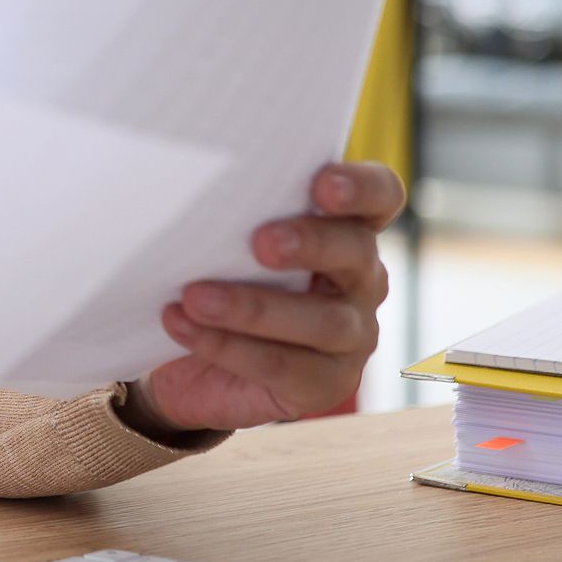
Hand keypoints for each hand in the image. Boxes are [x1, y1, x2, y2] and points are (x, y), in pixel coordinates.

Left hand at [128, 161, 401, 434]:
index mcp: (346, 228)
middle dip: (310, 243)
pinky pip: (284, 367)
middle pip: (356, 251)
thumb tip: (186, 177)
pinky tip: (182, 326)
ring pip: (323, 321)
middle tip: (260, 242)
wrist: (190, 362)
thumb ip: (229, 208)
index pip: (379, 196)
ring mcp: (354, 336)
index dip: (361, 187)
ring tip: (195, 297)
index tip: (322, 184)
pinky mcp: (326, 384)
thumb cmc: (214, 277)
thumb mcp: (221, 238)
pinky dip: (228, 347)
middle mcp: (361, 279)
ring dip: (254, 307)